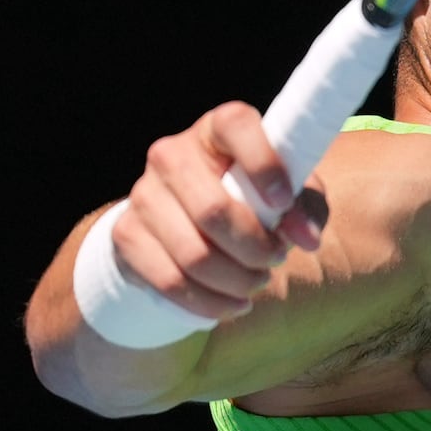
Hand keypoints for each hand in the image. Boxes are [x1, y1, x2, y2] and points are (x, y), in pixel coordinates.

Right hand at [105, 102, 331, 329]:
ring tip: (257, 283)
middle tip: (275, 261)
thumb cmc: (252, 200)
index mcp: (217, 129)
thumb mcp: (289, 198)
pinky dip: (209, 303)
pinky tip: (231, 304)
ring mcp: (143, 194)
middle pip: (213, 210)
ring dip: (236, 281)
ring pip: (193, 255)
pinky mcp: (126, 234)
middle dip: (254, 248)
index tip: (283, 202)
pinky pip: (170, 281)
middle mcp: (172, 153)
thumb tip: (304, 238)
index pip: (236, 126)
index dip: (263, 164)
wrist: (187, 222)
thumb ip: (304, 210)